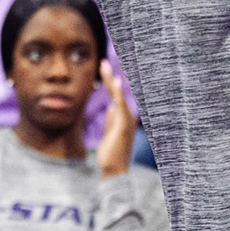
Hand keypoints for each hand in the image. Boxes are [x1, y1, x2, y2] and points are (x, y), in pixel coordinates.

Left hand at [96, 62, 137, 176]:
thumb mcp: (110, 132)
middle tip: (103, 61)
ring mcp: (127, 119)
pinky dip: (119, 93)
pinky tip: (117, 82)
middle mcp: (126, 114)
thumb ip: (112, 119)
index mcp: (122, 115)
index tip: (103, 67)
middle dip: (109, 76)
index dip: (109, 80)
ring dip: (111, 79)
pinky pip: (120, 105)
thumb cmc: (111, 152)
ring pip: (117, 95)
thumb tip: (111, 107)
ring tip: (104, 66)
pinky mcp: (124, 124)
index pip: (115, 94)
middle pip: (116, 91)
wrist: (114, 169)